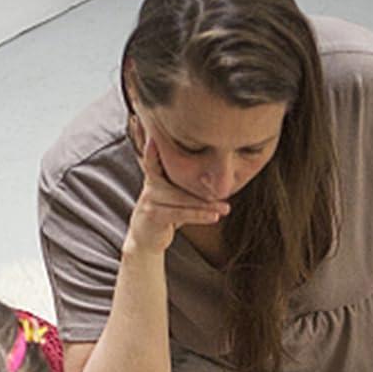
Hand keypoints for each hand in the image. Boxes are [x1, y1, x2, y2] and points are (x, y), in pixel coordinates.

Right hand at [124, 118, 227, 255]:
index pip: (156, 155)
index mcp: (156, 176)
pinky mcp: (154, 215)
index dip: (155, 143)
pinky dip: (199, 216)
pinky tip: (214, 216)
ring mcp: (151, 200)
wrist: (146, 239)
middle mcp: (151, 184)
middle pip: (180, 180)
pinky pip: (181, 213)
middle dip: (204, 187)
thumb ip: (185, 184)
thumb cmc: (165, 213)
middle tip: (225, 186)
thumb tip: (215, 175)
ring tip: (226, 208)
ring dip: (206, 205)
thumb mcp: (173, 195)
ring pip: (183, 198)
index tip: (158, 132)